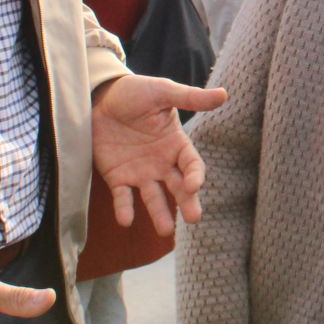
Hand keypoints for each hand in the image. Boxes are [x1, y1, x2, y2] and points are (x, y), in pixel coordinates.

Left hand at [91, 74, 227, 234]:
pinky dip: (124, 209)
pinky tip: (125, 220)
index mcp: (176, 144)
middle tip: (194, 218)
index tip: (194, 185)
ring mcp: (140, 172)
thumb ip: (190, 98)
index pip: (192, 165)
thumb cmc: (134, 92)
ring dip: (159, 214)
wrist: (99, 96)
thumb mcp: (163, 92)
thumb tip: (224, 94)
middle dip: (187, 202)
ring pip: (153, 198)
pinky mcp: (117, 177)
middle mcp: (161, 163)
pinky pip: (122, 197)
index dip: (195, 176)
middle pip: (178, 187)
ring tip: (165, 231)